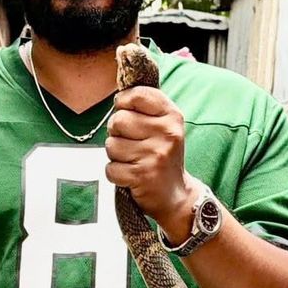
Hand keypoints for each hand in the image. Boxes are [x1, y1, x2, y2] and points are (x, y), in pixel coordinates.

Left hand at [106, 86, 194, 237]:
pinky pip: (111, 168)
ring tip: (133, 160)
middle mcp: (167, 134)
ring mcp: (155, 155)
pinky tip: (131, 175)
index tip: (126, 111)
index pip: (137, 95)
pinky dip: (116, 174)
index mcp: (172, 116)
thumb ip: (145, 107)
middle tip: (131, 143)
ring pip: (111, 145)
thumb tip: (118, 92)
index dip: (124, 102)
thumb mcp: (165, 126)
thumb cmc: (163, 155)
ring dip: (116, 156)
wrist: (176, 194)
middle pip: (118, 120)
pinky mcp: (142, 176)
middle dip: (117, 133)